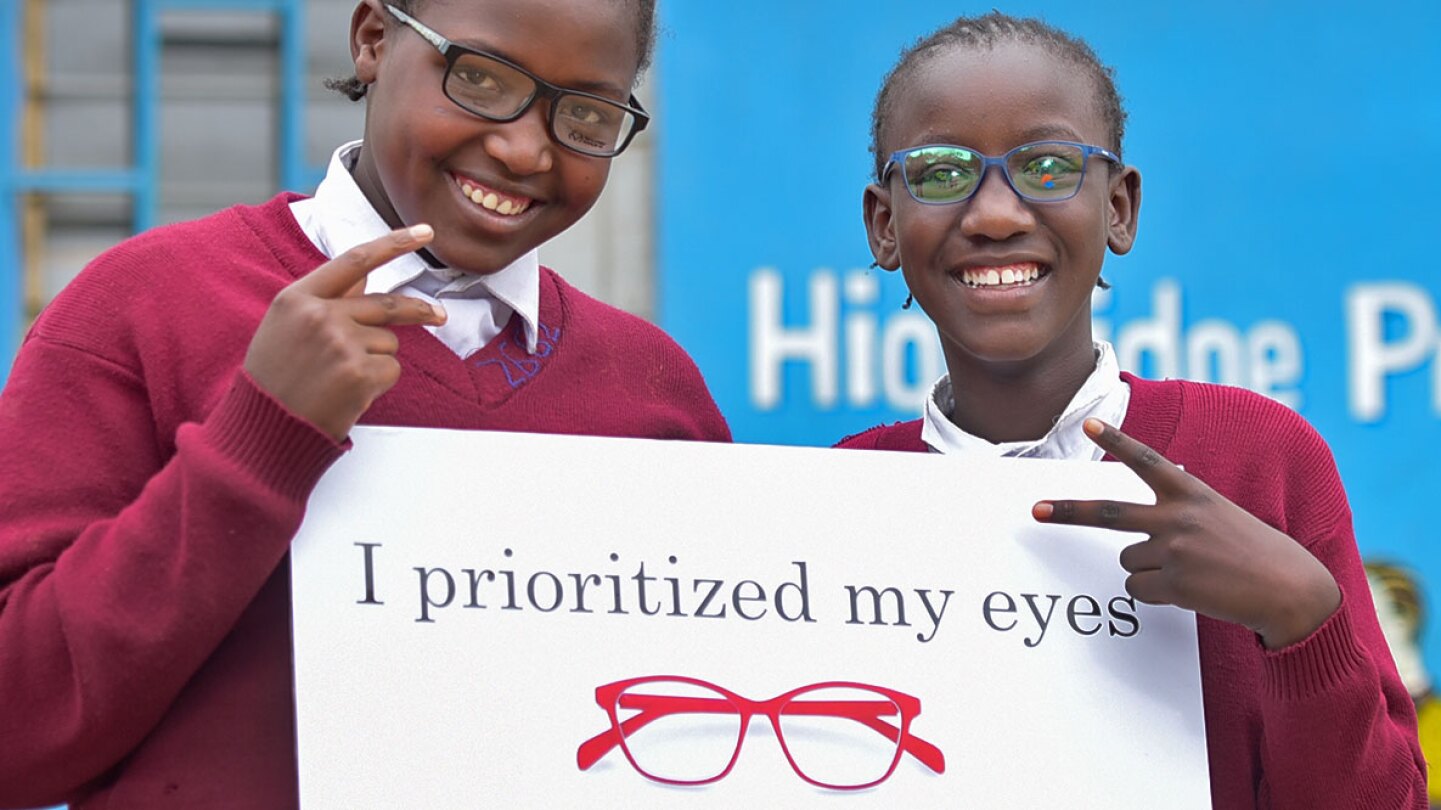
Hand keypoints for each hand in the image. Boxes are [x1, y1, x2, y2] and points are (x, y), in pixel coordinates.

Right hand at [244, 225, 446, 441]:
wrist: (265, 430)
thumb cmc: (275, 381)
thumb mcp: (285, 329)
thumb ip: (325, 300)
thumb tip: (364, 278)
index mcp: (296, 298)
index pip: (354, 259)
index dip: (394, 243)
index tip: (424, 232)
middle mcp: (320, 315)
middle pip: (385, 304)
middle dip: (418, 310)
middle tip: (439, 315)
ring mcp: (341, 343)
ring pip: (388, 341)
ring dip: (375, 360)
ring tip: (341, 379)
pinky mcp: (360, 373)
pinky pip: (391, 369)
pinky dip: (378, 383)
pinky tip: (349, 393)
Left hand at [1032, 418, 1340, 649]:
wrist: (1287, 587)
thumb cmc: (1251, 550)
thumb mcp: (1217, 513)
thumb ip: (1179, 510)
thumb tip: (1136, 534)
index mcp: (1190, 492)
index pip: (1147, 461)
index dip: (1117, 441)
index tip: (1090, 423)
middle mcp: (1178, 517)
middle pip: (1108, 514)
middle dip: (1068, 511)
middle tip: (1036, 510)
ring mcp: (1173, 550)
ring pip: (1128, 561)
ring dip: (1148, 570)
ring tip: (1189, 572)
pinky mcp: (1174, 583)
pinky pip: (1138, 589)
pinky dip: (1155, 593)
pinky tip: (1191, 590)